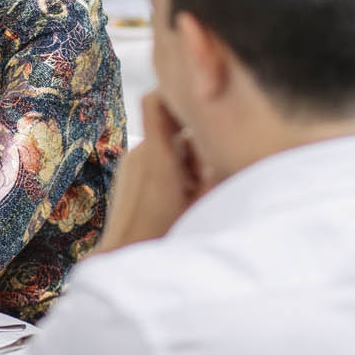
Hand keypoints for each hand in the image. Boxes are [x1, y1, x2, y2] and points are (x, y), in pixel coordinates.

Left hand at [97, 93, 205, 252]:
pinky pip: (154, 158)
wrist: (123, 259)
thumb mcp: (202, 202)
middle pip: (173, 127)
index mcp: (157, 154)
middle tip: (209, 172)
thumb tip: (231, 144)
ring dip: (185, 158)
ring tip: (194, 191)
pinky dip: (171, 168)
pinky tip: (179, 197)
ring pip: (166, 144)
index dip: (177, 94)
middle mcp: (140, 152)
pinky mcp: (127, 174)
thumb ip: (217, 169)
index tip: (202, 107)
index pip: (156, 100)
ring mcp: (130, 162)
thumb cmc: (164, 235)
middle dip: (195, 141)